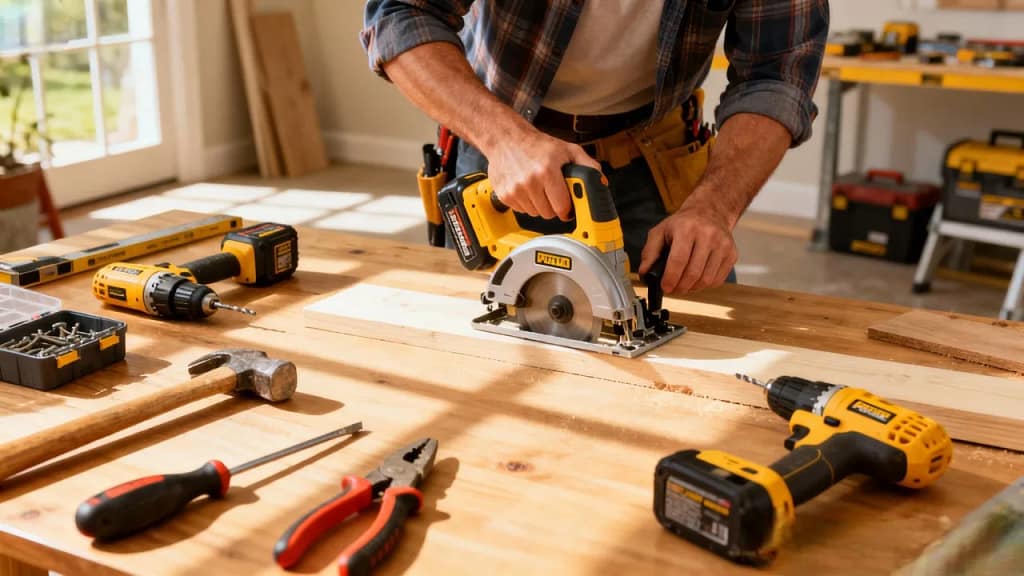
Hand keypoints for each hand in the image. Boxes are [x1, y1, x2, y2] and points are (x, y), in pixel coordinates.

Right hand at [485, 129, 601, 220]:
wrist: (506, 138)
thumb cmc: (537, 145)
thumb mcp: (568, 150)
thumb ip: (588, 166)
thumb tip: (600, 182)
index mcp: (547, 170)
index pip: (562, 207)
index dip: (568, 208)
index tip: (569, 206)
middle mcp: (530, 181)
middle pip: (549, 214)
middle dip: (554, 206)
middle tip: (554, 193)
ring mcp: (515, 189)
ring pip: (535, 213)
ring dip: (540, 205)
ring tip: (540, 188)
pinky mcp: (505, 195)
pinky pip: (522, 210)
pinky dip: (527, 203)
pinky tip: (527, 188)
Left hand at [638, 198, 737, 293]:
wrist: (710, 212)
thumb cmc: (683, 223)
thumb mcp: (660, 231)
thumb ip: (649, 252)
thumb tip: (645, 273)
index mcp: (687, 228)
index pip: (679, 260)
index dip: (671, 278)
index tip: (665, 287)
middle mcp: (708, 235)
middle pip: (693, 272)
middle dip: (680, 286)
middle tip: (673, 288)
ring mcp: (723, 245)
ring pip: (707, 279)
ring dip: (692, 288)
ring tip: (684, 284)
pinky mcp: (731, 254)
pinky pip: (718, 279)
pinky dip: (705, 285)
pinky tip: (697, 279)